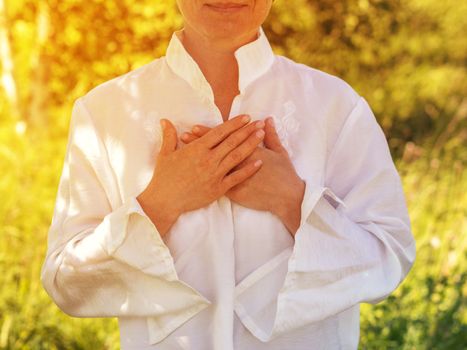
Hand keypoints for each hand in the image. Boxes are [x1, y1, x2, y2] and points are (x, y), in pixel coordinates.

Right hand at [137, 114, 265, 235]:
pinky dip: (249, 170)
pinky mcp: (218, 188)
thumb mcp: (165, 154)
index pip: (219, 132)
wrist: (165, 201)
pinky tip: (259, 162)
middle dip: (247, 131)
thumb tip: (165, 120)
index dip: (234, 124)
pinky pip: (237, 177)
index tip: (245, 117)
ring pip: (237, 156)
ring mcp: (215, 174)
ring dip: (250, 145)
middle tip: (259, 123)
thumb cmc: (164, 177)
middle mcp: (208, 159)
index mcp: (197, 149)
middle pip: (232, 142)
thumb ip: (168, 135)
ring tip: (261, 136)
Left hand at [181, 117, 304, 235]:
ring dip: (198, 159)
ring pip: (211, 166)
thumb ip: (271, 135)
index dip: (209, 133)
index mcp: (247, 150)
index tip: (195, 127)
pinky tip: (193, 176)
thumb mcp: (280, 152)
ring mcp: (235, 178)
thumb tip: (267, 120)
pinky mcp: (234, 192)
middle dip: (198, 143)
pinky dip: (204, 178)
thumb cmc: (284, 174)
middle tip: (184, 136)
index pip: (224, 138)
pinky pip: (217, 185)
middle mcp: (238, 162)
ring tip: (183, 153)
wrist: (286, 196)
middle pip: (214, 150)